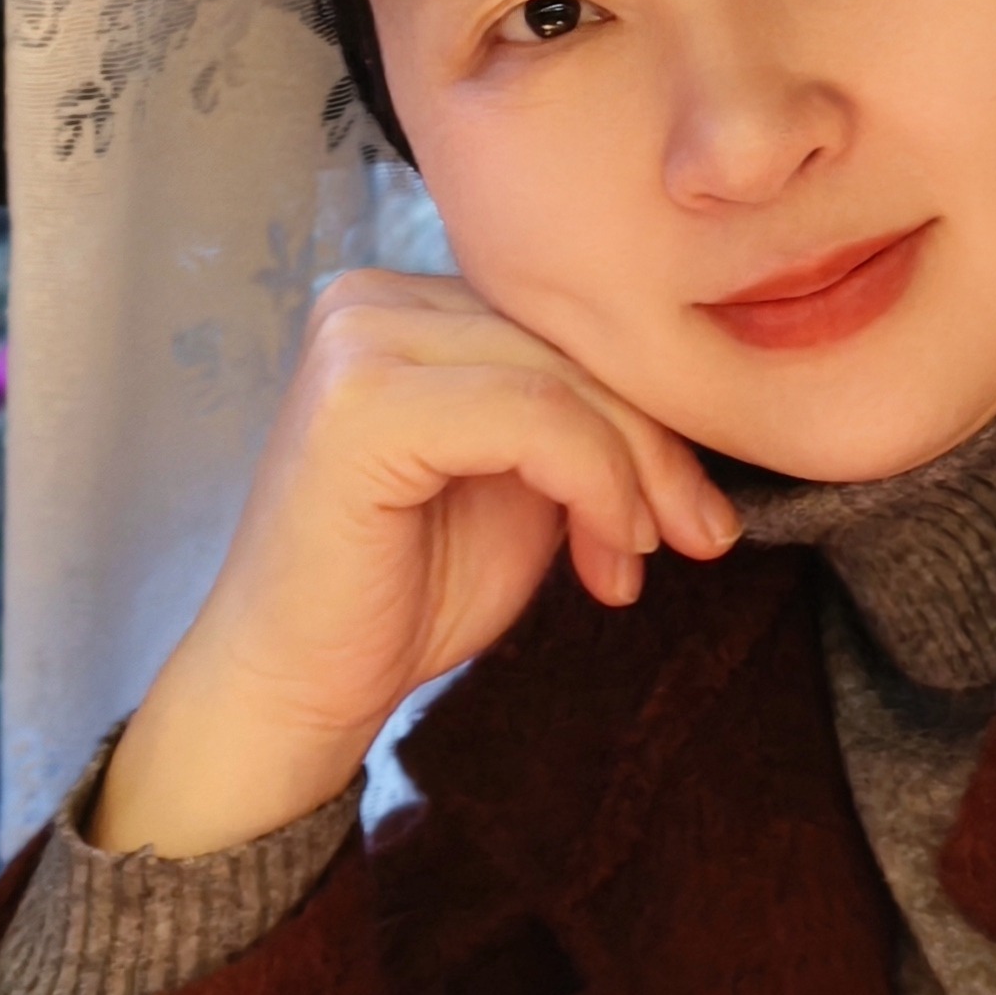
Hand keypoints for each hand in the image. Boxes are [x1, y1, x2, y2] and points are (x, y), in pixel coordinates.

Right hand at [92, 270, 738, 855]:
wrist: (293, 693)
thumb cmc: (402, 596)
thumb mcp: (521, 487)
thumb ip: (577, 425)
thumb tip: (701, 403)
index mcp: (406, 305)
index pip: (563, 326)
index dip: (648, 411)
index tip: (700, 511)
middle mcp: (371, 301)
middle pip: (569, 344)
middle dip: (657, 446)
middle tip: (702, 535)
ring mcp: (358, 341)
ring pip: (561, 379)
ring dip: (634, 475)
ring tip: (637, 559)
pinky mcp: (362, 403)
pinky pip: (534, 416)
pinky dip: (598, 484)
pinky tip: (608, 555)